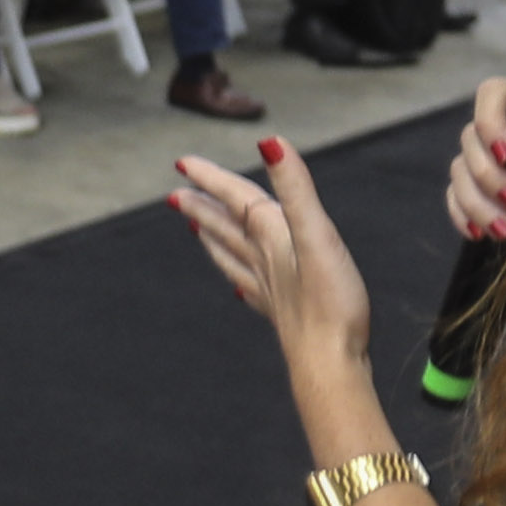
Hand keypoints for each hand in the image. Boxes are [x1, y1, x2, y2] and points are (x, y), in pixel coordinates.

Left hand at [172, 136, 370, 372]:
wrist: (329, 364)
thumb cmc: (328, 301)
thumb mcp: (316, 234)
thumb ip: (295, 189)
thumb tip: (270, 142)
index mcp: (271, 237)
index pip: (236, 198)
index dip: (211, 177)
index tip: (182, 163)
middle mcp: (264, 261)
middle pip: (226, 226)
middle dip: (203, 206)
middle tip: (175, 195)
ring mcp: (270, 290)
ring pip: (233, 257)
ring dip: (214, 239)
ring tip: (197, 230)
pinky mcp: (282, 314)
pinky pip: (252, 289)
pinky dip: (241, 280)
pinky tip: (241, 289)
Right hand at [443, 75, 505, 241]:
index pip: (492, 95)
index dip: (489, 122)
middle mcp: (505, 132)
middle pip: (470, 138)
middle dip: (487, 174)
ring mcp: (490, 163)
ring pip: (459, 171)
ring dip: (476, 201)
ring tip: (505, 228)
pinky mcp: (482, 194)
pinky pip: (455, 198)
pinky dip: (463, 215)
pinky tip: (479, 232)